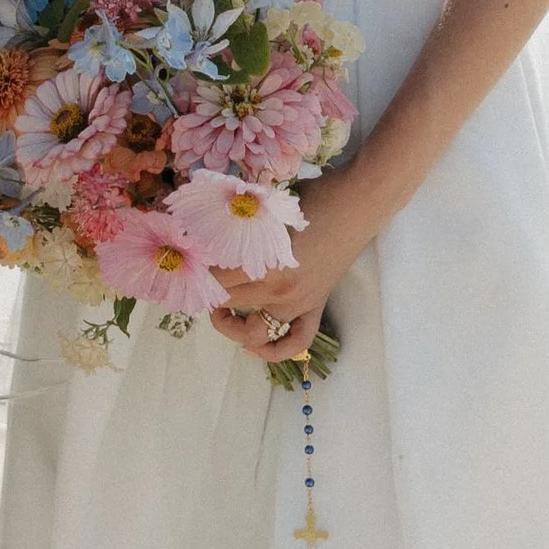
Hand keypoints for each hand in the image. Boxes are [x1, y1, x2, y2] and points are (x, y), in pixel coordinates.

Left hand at [208, 178, 373, 364]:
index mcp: (266, 265)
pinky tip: (253, 346)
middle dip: (208, 292)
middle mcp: (280, 292)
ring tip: (220, 311)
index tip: (190, 259)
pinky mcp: (315, 307)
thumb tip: (207, 228)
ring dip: (230, 327)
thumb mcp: (268, 208)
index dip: (198, 270)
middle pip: (228, 303)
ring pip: (253, 333)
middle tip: (201, 276)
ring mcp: (299, 304)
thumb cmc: (313, 196)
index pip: (216, 280)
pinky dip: (273, 352)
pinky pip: (295, 343)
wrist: (358, 203)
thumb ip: (242, 226)